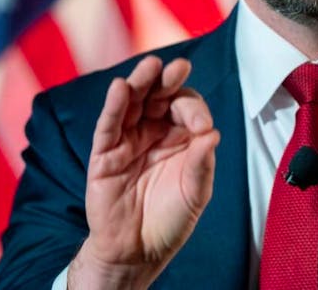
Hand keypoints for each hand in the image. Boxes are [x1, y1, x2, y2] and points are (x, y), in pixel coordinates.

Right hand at [68, 56, 219, 288]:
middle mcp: (154, 132)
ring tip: (151, 65)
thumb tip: (212, 134)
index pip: (187, 107)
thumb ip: (202, 164)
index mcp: (180, 136)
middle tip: (179, 67)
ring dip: (140, 82)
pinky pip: (108, 125)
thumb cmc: (171, 220)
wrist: (138, 252)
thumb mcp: (196, 193)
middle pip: (159, 95)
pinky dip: (114, 106)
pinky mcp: (105, 154)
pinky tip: (120, 88)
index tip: (202, 127)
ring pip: (132, 103)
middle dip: (169, 80)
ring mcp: (128, 140)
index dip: (194, 110)